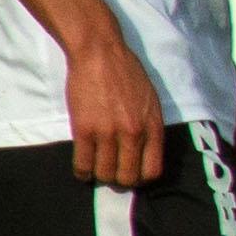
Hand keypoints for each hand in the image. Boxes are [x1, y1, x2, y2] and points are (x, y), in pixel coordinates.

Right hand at [64, 27, 164, 188]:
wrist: (100, 54)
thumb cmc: (127, 74)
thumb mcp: (151, 101)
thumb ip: (150, 128)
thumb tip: (145, 154)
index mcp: (153, 127)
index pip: (152, 171)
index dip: (141, 178)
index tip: (133, 174)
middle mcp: (133, 134)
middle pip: (128, 178)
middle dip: (120, 180)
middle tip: (112, 172)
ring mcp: (108, 133)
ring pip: (104, 174)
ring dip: (100, 176)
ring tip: (97, 169)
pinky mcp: (84, 130)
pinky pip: (82, 164)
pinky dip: (82, 172)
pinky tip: (82, 168)